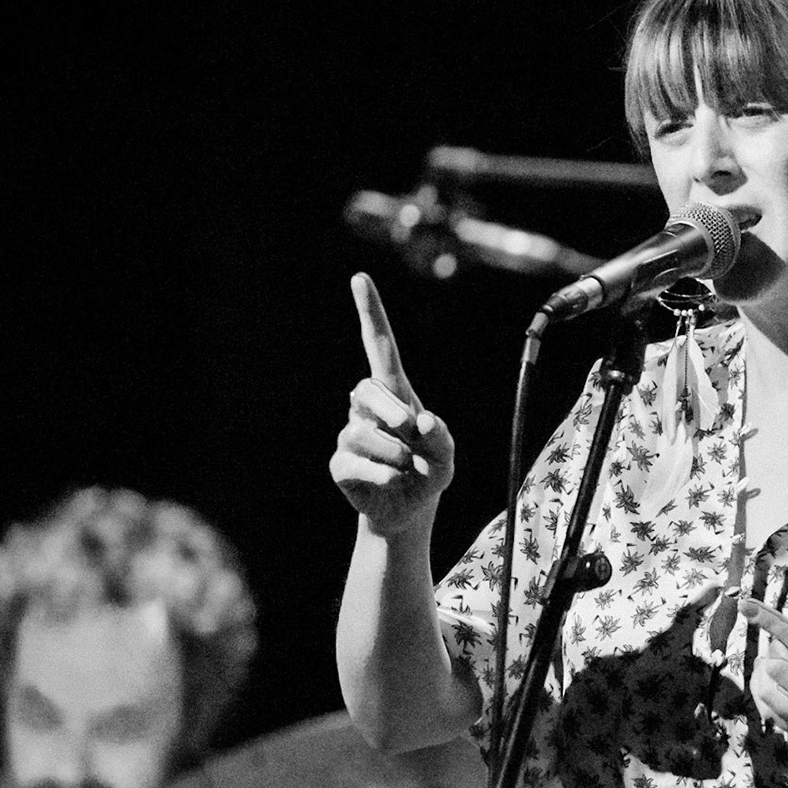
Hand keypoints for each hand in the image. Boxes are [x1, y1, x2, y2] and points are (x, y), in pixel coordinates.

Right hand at [329, 273, 454, 535]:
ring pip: (361, 431)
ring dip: (394, 454)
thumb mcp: (447, 456)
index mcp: (396, 393)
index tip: (360, 278)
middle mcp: (368, 407)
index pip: (379, 346)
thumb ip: (442, 438)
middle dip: (393, 414)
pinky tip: (391, 482)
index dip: (370, 313)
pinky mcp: (340, 462)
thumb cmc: (430, 472)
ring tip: (405, 468)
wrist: (410, 510)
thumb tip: (421, 421)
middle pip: (368, 390)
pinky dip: (382, 476)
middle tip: (412, 437)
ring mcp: (350, 432)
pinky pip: (356, 462)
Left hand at [743, 599, 787, 787]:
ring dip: (766, 671)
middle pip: (776, 662)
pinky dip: (768, 695)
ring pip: (767, 688)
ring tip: (777, 666)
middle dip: (774, 648)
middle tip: (783, 645)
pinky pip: (773, 713)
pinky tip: (776, 688)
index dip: (768, 619)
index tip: (746, 604)